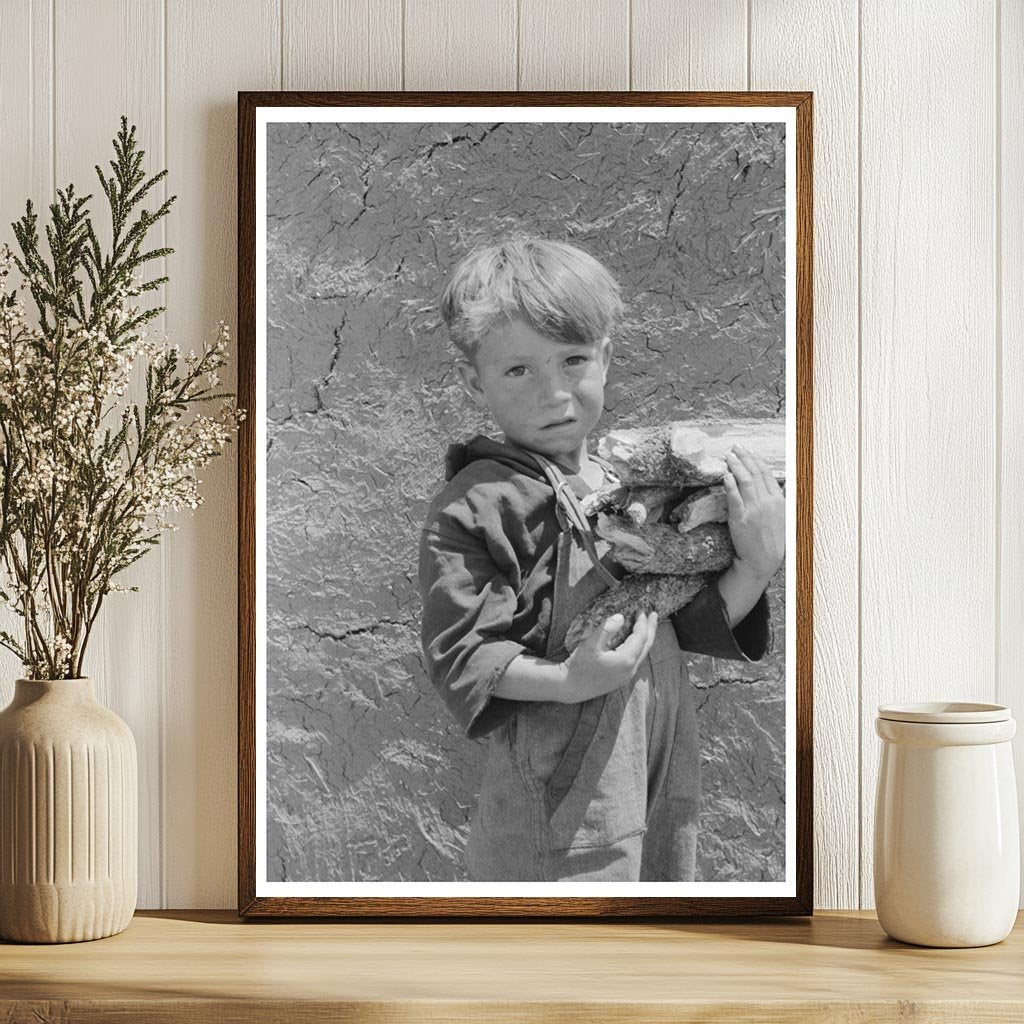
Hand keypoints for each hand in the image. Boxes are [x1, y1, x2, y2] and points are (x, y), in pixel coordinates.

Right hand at [560, 611, 658, 703]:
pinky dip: (639, 648)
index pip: (640, 637)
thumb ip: (607, 629)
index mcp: (625, 660)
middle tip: (654, 615)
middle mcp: (630, 670)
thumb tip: (621, 617)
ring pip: (642, 654)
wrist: (570, 687)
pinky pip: (636, 660)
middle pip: (646, 646)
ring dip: (646, 639)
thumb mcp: (591, 644)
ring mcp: (627, 676)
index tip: (641, 610)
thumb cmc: (579, 665)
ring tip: (647, 627)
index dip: (642, 623)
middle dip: (651, 629)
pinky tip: (635, 643)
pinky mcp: (621, 679)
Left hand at [723, 445, 784, 582]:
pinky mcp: (740, 518)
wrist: (762, 560)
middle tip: (735, 448)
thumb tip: (781, 484)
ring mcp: (753, 510)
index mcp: (778, 501)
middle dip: (744, 458)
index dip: (756, 460)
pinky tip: (725, 474)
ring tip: (728, 457)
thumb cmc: (772, 540)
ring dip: (735, 466)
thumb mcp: (783, 518)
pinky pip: (734, 496)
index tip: (747, 451)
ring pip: (744, 481)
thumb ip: (781, 500)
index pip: (766, 474)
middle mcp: (767, 503)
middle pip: (754, 473)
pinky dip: (729, 483)